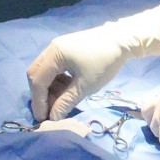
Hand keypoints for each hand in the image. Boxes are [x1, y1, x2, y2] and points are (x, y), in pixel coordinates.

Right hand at [27, 5, 159, 120]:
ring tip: (61, 101)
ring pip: (45, 70)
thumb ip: (66, 102)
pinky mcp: (66, 49)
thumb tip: (53, 118)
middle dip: (41, 94)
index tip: (42, 118)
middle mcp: (52, 48)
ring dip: (50, 88)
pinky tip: (67, 90)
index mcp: (54, 54)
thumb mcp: (85, 86)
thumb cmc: (104, 62)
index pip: (38, 81)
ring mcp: (58, 47)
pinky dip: (57, 80)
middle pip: (36, 74)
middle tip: (49, 110)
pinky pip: (54, 67)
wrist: (123, 40)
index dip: (39, 101)